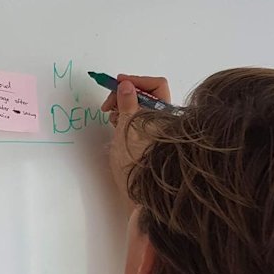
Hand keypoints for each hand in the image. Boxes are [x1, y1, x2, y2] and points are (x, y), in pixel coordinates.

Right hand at [102, 75, 171, 195]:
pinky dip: (126, 117)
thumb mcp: (126, 127)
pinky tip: (115, 125)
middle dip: (126, 93)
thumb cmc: (134, 163)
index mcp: (164, 114)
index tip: (118, 83)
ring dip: (123, 106)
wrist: (139, 193)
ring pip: (141, 107)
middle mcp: (164, 120)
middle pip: (147, 94)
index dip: (137, 80)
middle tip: (109, 102)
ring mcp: (156, 129)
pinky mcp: (148, 138)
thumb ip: (127, 102)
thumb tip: (126, 84)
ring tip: (111, 117)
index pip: (156, 85)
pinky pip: (138, 119)